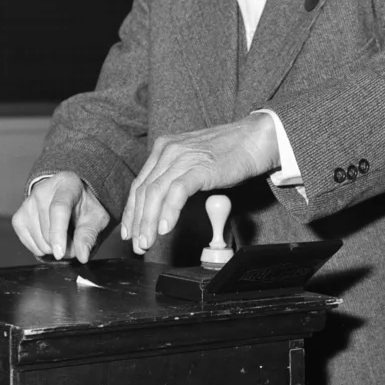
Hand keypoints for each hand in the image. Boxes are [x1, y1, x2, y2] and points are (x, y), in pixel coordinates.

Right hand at [12, 171, 110, 262]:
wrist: (68, 197)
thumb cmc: (83, 206)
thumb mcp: (96, 217)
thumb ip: (89, 235)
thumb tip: (82, 256)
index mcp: (66, 184)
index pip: (58, 209)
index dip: (58, 233)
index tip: (60, 253)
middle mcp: (42, 190)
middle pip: (48, 230)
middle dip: (64, 246)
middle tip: (74, 240)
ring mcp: (27, 203)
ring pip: (39, 241)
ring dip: (54, 248)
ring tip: (63, 236)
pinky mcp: (18, 218)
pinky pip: (29, 245)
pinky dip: (42, 248)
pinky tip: (50, 237)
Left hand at [122, 114, 277, 253]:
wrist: (255, 140)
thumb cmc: (228, 154)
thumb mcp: (193, 163)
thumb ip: (176, 178)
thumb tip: (163, 208)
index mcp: (164, 148)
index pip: (139, 184)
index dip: (132, 211)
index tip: (129, 232)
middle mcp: (169, 151)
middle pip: (143, 191)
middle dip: (137, 222)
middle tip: (137, 244)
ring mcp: (183, 157)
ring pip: (156, 193)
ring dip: (148, 222)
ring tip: (148, 241)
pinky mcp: (200, 166)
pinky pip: (177, 191)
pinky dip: (168, 211)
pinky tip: (165, 228)